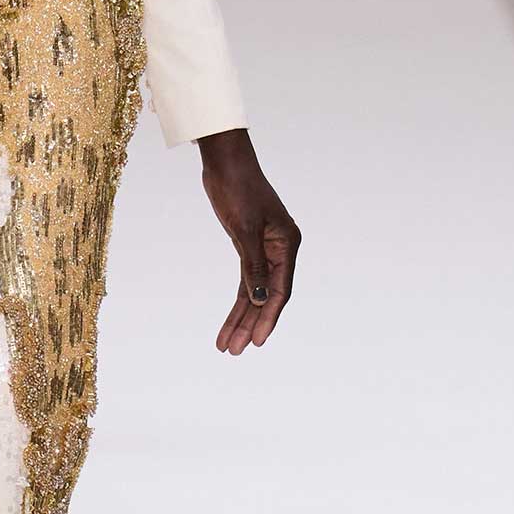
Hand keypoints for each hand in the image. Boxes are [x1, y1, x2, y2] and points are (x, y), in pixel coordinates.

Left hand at [196, 127, 300, 355]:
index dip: (267, 318)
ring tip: (227, 345)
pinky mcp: (249, 247)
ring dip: (241, 318)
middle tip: (234, 351)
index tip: (257, 342)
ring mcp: (265, 250)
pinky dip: (237, 301)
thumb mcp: (245, 229)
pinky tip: (230, 321)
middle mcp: (280, 250)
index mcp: (287, 244)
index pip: (280, 291)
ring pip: (254, 293)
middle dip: (250, 324)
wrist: (225, 162)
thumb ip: (254, 266)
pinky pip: (245, 281)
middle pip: (266, 297)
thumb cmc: (238, 188)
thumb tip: (258, 300)